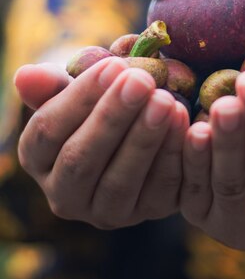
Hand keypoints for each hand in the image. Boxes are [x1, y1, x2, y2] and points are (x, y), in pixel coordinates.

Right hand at [15, 57, 188, 228]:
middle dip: (113, 117)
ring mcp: (107, 212)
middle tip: (141, 81)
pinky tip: (184, 121)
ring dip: (144, 139)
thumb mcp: (73, 89)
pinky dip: (173, 155)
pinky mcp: (148, 213)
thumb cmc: (99, 100)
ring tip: (165, 100)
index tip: (113, 66)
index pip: (47, 131)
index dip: (80, 98)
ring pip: (120, 182)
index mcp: (37, 158)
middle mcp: (64, 195)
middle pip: (80, 160)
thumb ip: (50, 85)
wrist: (138, 125)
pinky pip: (161, 190)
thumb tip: (25, 75)